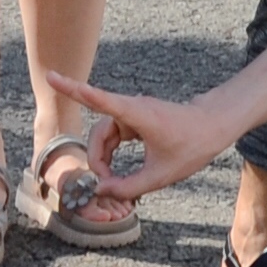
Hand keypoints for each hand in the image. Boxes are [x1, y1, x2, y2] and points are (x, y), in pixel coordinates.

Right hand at [35, 68, 220, 198]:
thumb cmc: (192, 146)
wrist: (215, 126)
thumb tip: (100, 190)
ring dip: (104, 158)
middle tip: (105, 186)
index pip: (98, 99)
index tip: (52, 76)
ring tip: (113, 183)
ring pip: (106, 135)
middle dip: (96, 159)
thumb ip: (128, 186)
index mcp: (136, 114)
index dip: (73, 89)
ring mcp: (134, 113)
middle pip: (99, 132)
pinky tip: (116, 172)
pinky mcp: (137, 119)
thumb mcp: (160, 175)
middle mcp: (131, 108)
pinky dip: (113, 154)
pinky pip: (115, 136)